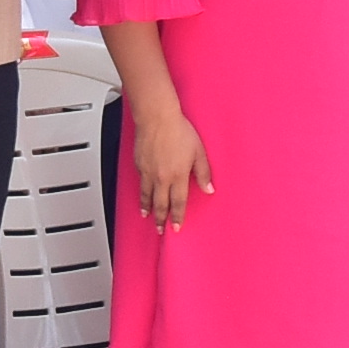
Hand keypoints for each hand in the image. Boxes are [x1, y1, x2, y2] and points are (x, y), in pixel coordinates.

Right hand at [127, 101, 211, 230]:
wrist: (156, 117)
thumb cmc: (177, 130)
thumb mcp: (198, 152)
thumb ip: (203, 172)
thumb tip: (209, 188)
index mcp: (178, 176)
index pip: (178, 203)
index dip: (178, 217)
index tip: (177, 226)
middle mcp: (161, 177)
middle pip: (161, 204)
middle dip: (161, 219)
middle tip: (161, 229)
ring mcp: (148, 172)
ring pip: (147, 196)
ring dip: (148, 209)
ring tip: (147, 216)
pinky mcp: (139, 164)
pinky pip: (141, 183)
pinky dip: (141, 193)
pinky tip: (142, 194)